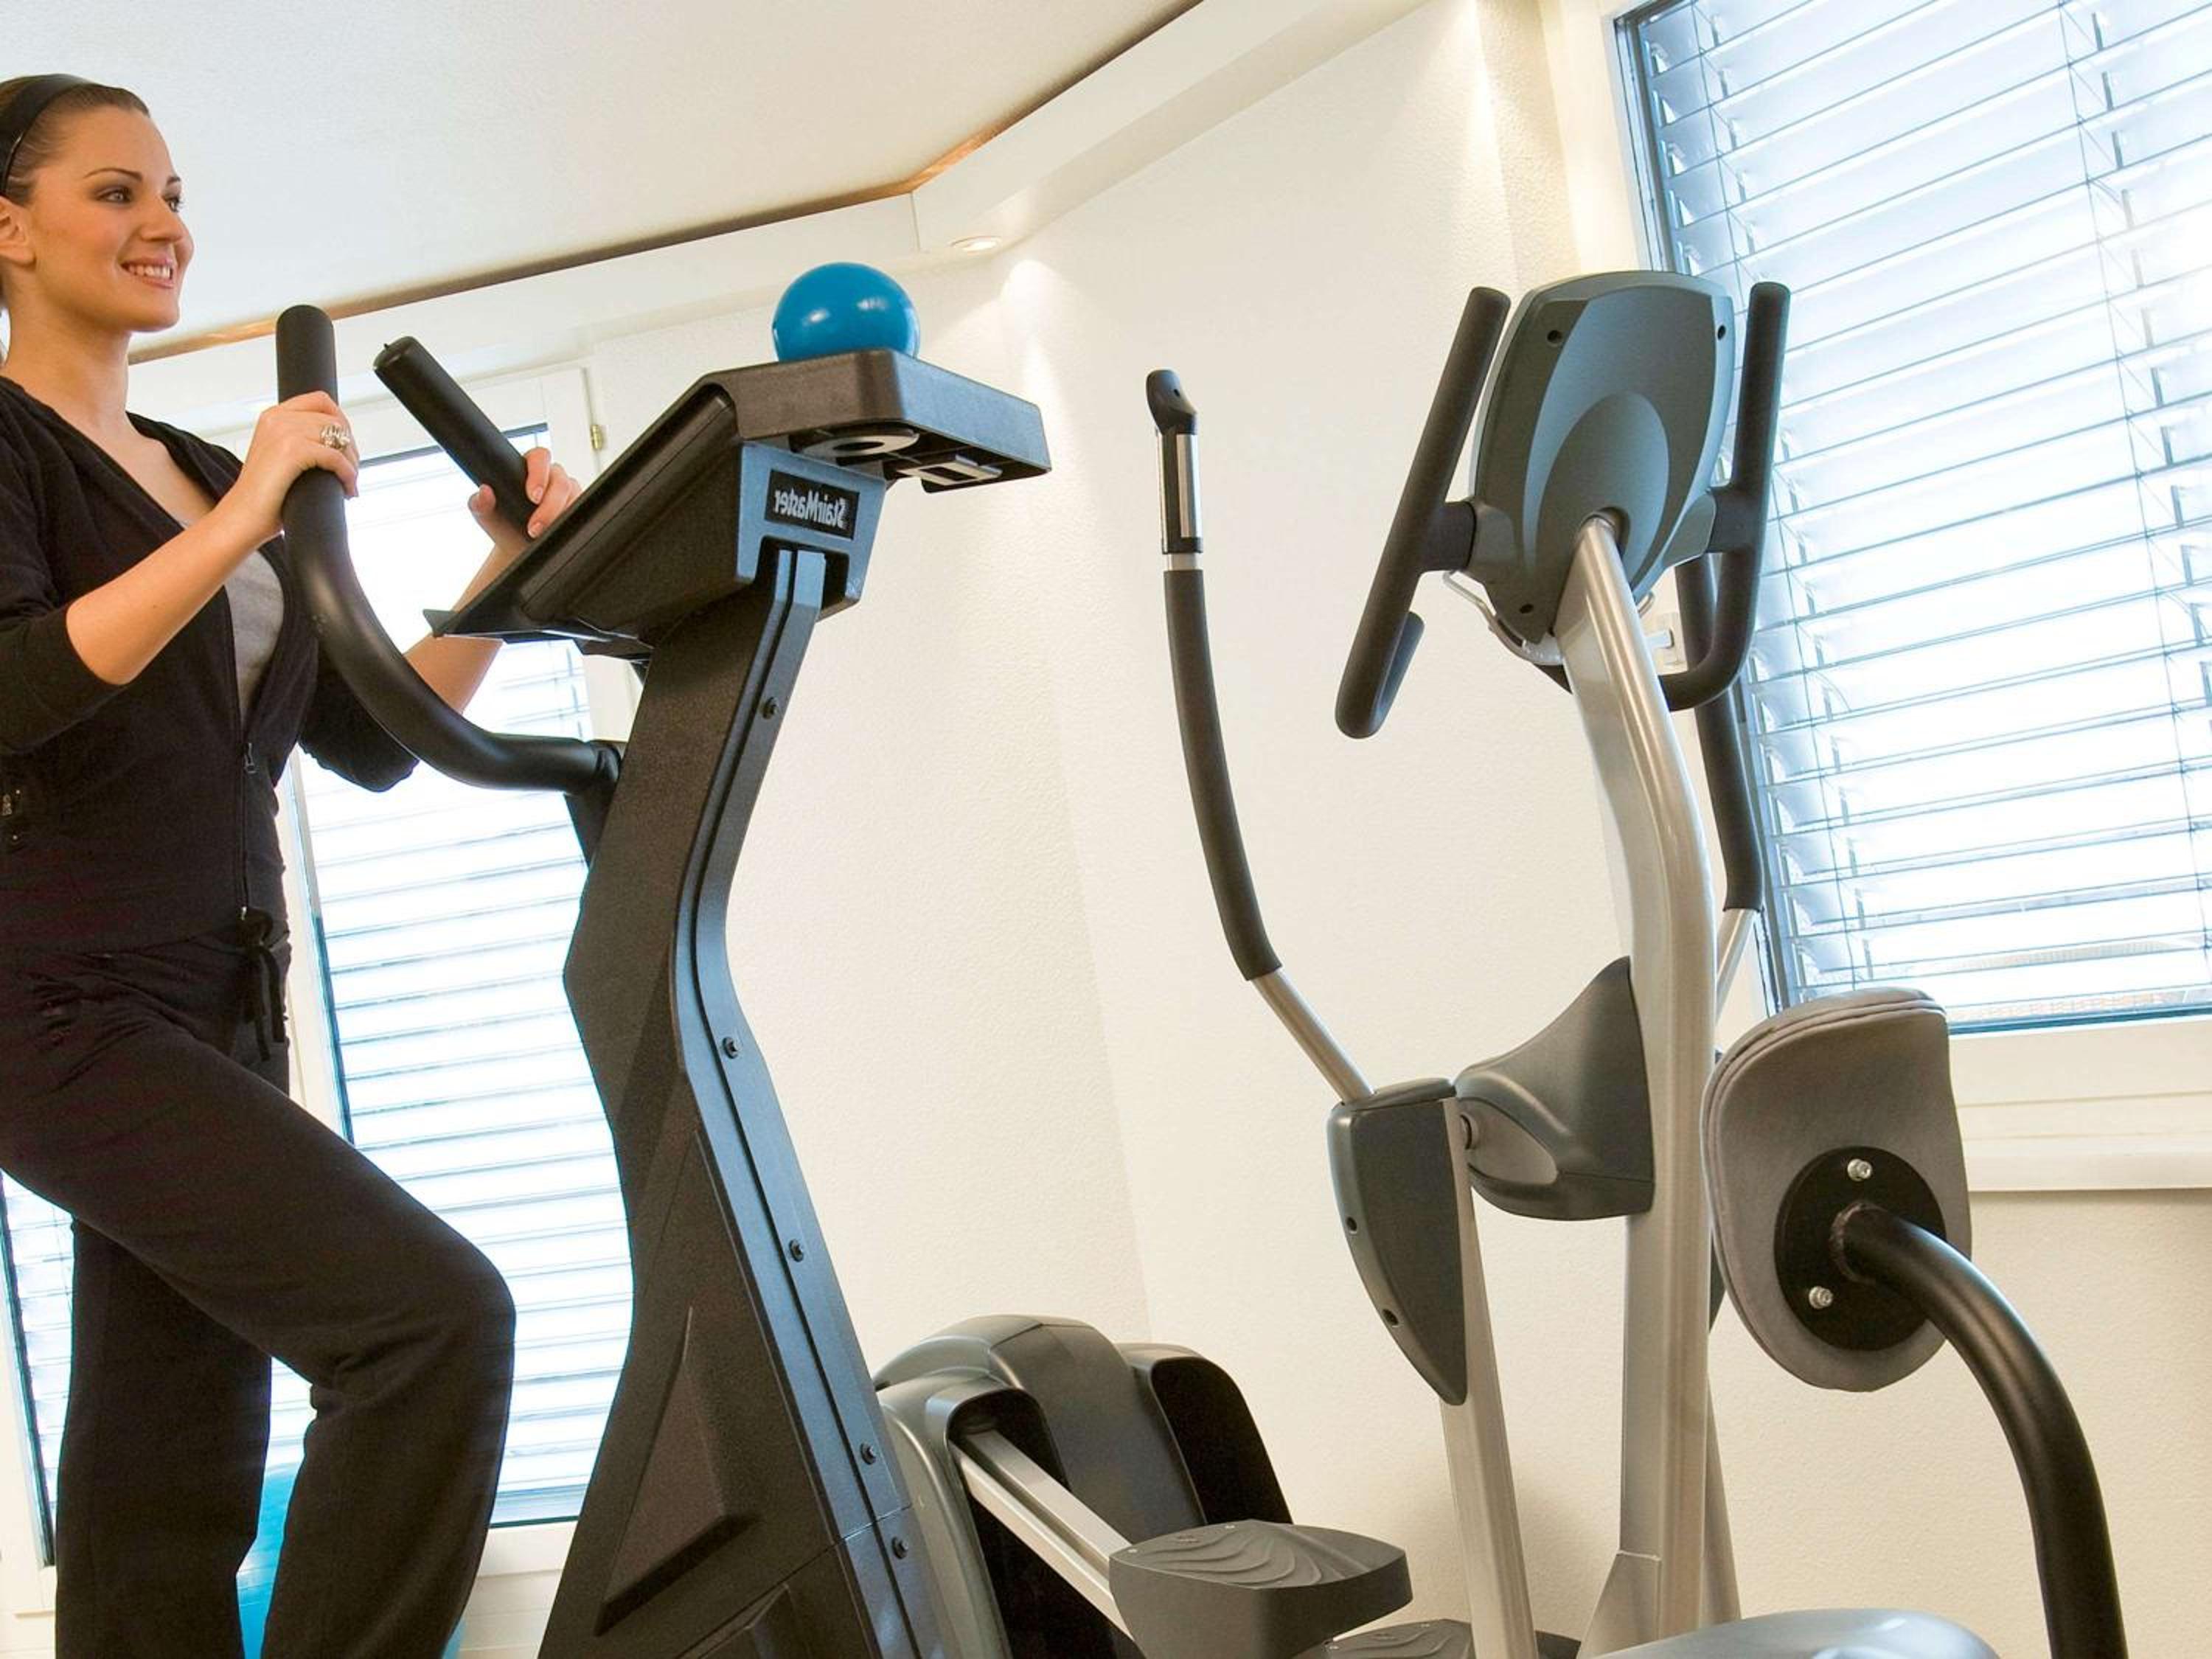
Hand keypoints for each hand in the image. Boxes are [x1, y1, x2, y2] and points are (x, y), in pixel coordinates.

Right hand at [216, 393, 359, 547]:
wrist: (242, 516)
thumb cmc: (264, 495)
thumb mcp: (279, 457)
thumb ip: (301, 441)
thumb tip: (339, 443)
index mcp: (273, 415)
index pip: (320, 400)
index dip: (341, 422)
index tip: (346, 446)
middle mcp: (278, 418)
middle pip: (335, 420)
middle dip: (350, 447)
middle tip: (350, 471)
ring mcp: (284, 432)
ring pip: (340, 438)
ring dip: (352, 463)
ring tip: (348, 482)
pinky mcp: (292, 451)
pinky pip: (336, 457)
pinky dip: (348, 475)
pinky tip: (347, 490)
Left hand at [467, 447, 579, 558]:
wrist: (517, 548)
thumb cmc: (504, 525)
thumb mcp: (486, 515)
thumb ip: (480, 503)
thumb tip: (484, 492)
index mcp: (527, 467)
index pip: (540, 457)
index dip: (538, 474)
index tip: (532, 496)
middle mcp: (551, 475)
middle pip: (561, 481)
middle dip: (549, 506)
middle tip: (534, 527)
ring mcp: (567, 491)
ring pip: (574, 496)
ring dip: (559, 517)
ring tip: (542, 535)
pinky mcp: (578, 507)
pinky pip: (582, 511)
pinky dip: (571, 523)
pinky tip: (557, 532)